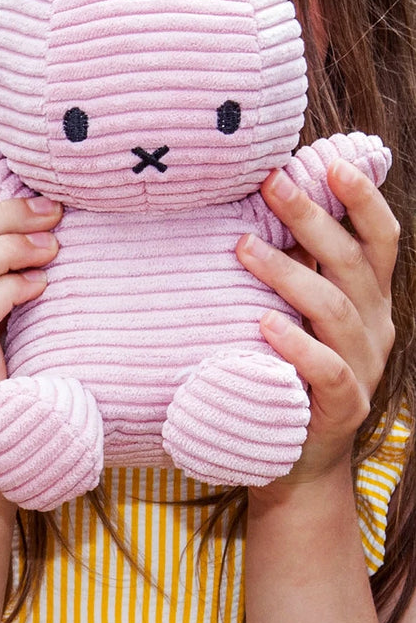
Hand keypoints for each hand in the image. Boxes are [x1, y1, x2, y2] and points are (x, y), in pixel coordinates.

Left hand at [238, 159, 397, 485]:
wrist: (293, 459)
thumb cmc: (283, 370)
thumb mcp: (294, 313)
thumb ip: (293, 269)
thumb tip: (253, 207)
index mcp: (368, 298)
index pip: (379, 240)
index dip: (364, 200)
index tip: (334, 163)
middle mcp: (374, 326)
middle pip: (352, 262)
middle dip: (313, 217)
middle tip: (270, 182)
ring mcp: (362, 366)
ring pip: (334, 309)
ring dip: (288, 273)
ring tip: (243, 247)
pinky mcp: (342, 407)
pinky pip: (327, 369)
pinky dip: (296, 344)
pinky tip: (263, 324)